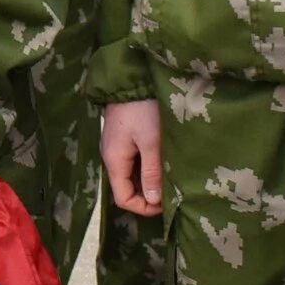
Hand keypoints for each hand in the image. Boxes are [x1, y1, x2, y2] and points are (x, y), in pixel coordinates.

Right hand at [103, 99, 163, 215]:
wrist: (134, 77)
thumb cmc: (143, 108)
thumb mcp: (151, 142)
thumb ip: (152, 172)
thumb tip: (153, 200)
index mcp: (113, 160)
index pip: (123, 198)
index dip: (144, 207)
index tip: (167, 204)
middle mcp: (110, 156)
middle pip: (126, 187)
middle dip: (148, 195)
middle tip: (174, 191)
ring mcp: (116, 146)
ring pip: (131, 174)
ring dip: (149, 180)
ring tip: (171, 177)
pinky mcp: (123, 136)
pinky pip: (133, 161)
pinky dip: (147, 167)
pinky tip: (163, 162)